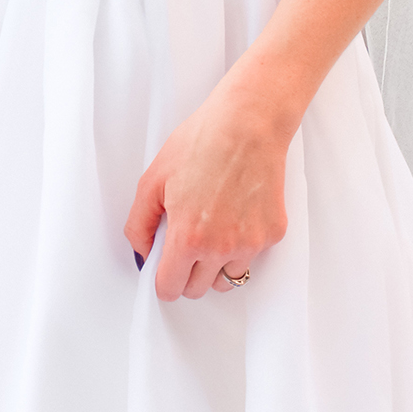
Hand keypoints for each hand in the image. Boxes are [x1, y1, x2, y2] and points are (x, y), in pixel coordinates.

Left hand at [123, 86, 289, 300]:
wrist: (248, 122)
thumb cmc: (202, 141)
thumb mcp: (153, 179)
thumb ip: (139, 224)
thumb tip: (142, 252)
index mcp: (188, 237)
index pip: (170, 289)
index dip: (162, 280)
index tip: (164, 269)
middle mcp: (221, 248)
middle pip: (197, 289)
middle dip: (186, 273)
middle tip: (185, 242)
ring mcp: (251, 243)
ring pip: (227, 279)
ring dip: (215, 265)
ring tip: (212, 229)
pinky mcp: (273, 233)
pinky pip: (252, 256)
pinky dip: (242, 245)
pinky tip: (235, 213)